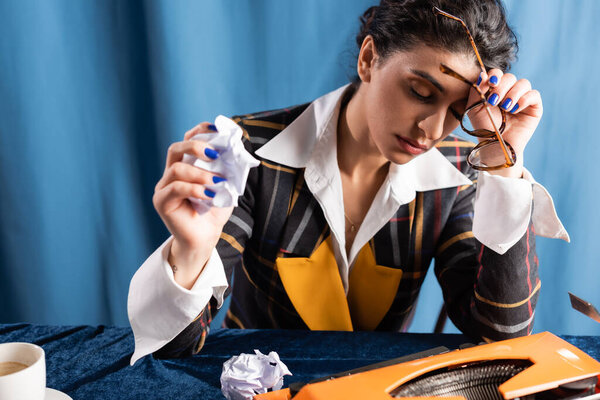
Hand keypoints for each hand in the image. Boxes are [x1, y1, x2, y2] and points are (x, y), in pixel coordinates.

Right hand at [153, 122, 233, 287]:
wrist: (204, 240)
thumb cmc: (213, 213)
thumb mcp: (226, 187)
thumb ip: (229, 170)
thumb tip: (241, 152)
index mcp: (185, 166)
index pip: (186, 141)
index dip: (199, 132)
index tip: (216, 129)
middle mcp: (171, 174)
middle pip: (175, 149)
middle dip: (196, 147)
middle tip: (215, 154)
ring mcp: (164, 188)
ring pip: (176, 169)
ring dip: (200, 173)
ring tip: (218, 182)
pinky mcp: (162, 202)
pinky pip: (176, 188)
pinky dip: (195, 189)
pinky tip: (209, 195)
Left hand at [467, 69, 542, 177]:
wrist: (496, 145)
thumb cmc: (484, 128)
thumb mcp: (474, 108)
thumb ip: (477, 90)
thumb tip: (483, 74)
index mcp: (495, 90)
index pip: (497, 74)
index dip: (495, 75)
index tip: (490, 83)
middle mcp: (510, 92)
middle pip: (510, 77)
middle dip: (501, 87)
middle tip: (494, 101)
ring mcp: (523, 99)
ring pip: (523, 83)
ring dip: (512, 93)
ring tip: (505, 108)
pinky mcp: (534, 107)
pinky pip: (534, 94)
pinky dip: (524, 99)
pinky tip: (514, 110)